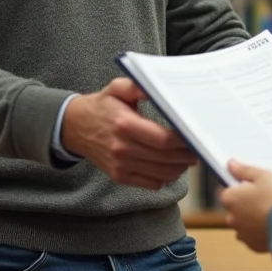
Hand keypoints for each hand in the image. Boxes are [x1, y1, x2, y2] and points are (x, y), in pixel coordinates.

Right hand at [61, 78, 197, 190]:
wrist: (74, 127)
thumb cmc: (101, 105)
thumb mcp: (117, 87)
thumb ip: (139, 86)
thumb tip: (160, 89)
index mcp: (124, 124)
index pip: (162, 139)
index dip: (183, 140)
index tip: (194, 135)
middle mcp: (122, 148)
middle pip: (165, 158)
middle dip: (186, 154)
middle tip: (197, 148)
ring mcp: (120, 165)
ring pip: (161, 173)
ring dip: (180, 167)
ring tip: (187, 158)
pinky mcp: (119, 176)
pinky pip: (151, 183)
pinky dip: (166, 177)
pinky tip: (171, 166)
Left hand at [218, 160, 271, 252]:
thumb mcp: (262, 176)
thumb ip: (244, 171)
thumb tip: (230, 165)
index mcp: (230, 199)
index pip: (225, 191)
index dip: (237, 187)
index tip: (250, 185)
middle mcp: (232, 218)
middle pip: (234, 208)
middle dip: (245, 203)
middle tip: (263, 197)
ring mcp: (242, 234)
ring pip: (243, 223)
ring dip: (251, 219)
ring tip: (269, 212)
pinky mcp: (253, 245)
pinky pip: (253, 236)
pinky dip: (259, 231)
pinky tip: (271, 224)